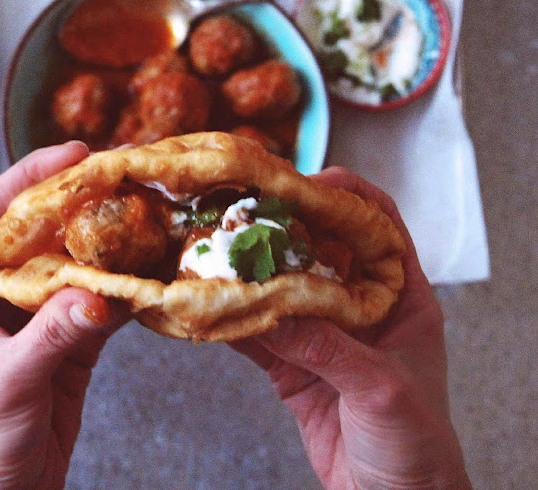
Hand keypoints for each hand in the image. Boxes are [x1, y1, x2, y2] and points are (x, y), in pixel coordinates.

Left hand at [0, 142, 125, 489]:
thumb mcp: (8, 382)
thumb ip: (51, 335)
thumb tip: (94, 295)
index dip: (30, 177)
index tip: (73, 153)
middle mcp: (2, 292)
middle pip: (44, 228)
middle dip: (81, 200)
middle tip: (122, 174)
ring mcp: (39, 312)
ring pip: (77, 259)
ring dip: (110, 238)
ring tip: (146, 212)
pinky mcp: (71, 336)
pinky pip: (100, 297)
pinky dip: (126, 284)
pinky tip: (150, 270)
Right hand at [232, 167, 472, 489]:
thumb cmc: (417, 445)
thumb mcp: (382, 390)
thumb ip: (330, 349)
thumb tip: (275, 312)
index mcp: (401, 297)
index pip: (380, 223)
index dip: (348, 195)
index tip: (307, 183)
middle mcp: (360, 305)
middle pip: (321, 246)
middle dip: (285, 226)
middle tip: (247, 211)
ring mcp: (324, 333)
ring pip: (284, 286)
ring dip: (252, 271)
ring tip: (218, 253)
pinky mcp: (295, 365)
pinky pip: (261, 333)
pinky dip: (235, 321)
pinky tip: (211, 309)